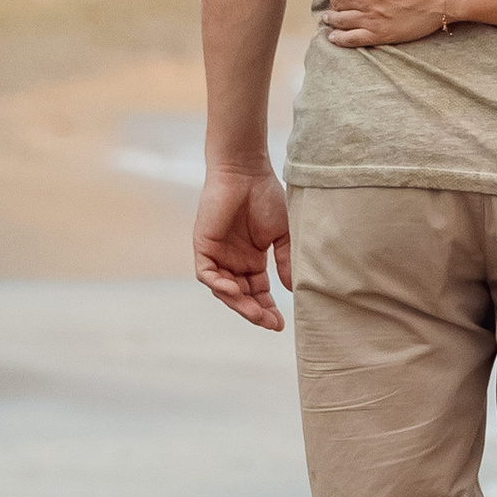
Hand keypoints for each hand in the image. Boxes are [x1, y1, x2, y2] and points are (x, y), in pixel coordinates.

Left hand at [194, 162, 291, 332]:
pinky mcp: (203, 246)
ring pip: (224, 290)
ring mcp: (218, 255)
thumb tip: (292, 290)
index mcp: (252, 260)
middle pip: (242, 296)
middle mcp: (234, 261)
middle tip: (270, 324)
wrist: (246, 171)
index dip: (268, 309)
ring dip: (239, 304)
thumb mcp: (282, 235)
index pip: (258, 292)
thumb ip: (285, 261)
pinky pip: (207, 274)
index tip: (281, 325)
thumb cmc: (266, 196)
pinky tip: (234, 292)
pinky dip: (218, 285)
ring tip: (256, 314)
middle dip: (255, 312)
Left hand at [323, 0, 451, 45]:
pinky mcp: (381, 34)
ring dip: (332, 19)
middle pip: (335, 2)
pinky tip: (335, 37)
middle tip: (334, 3)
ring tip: (330, 19)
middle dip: (333, 1)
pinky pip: (352, 39)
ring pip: (340, 20)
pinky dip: (339, 39)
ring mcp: (370, 17)